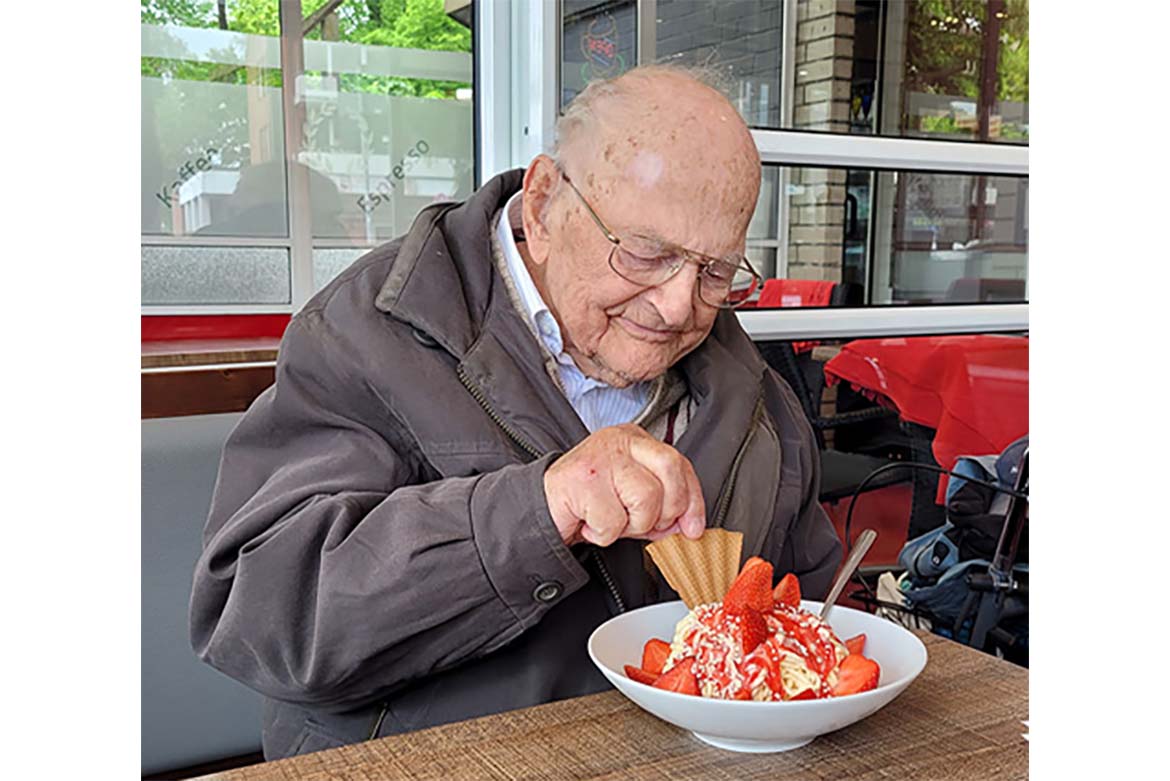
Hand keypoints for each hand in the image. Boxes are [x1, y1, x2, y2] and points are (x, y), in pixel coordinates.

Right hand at [543, 424, 705, 546]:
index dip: (692, 499)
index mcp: (635, 440)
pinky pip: (613, 521)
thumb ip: (661, 506)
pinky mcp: (583, 480)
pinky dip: (603, 534)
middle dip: (665, 510)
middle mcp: (619, 440)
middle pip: (670, 469)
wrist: (540, 509)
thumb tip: (689, 524)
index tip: (693, 527)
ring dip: (630, 525)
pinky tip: (589, 523)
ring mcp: (601, 457)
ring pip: (646, 499)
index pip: (679, 462)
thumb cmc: (587, 504)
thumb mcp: (631, 500)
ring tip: (609, 520)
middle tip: (642, 524)